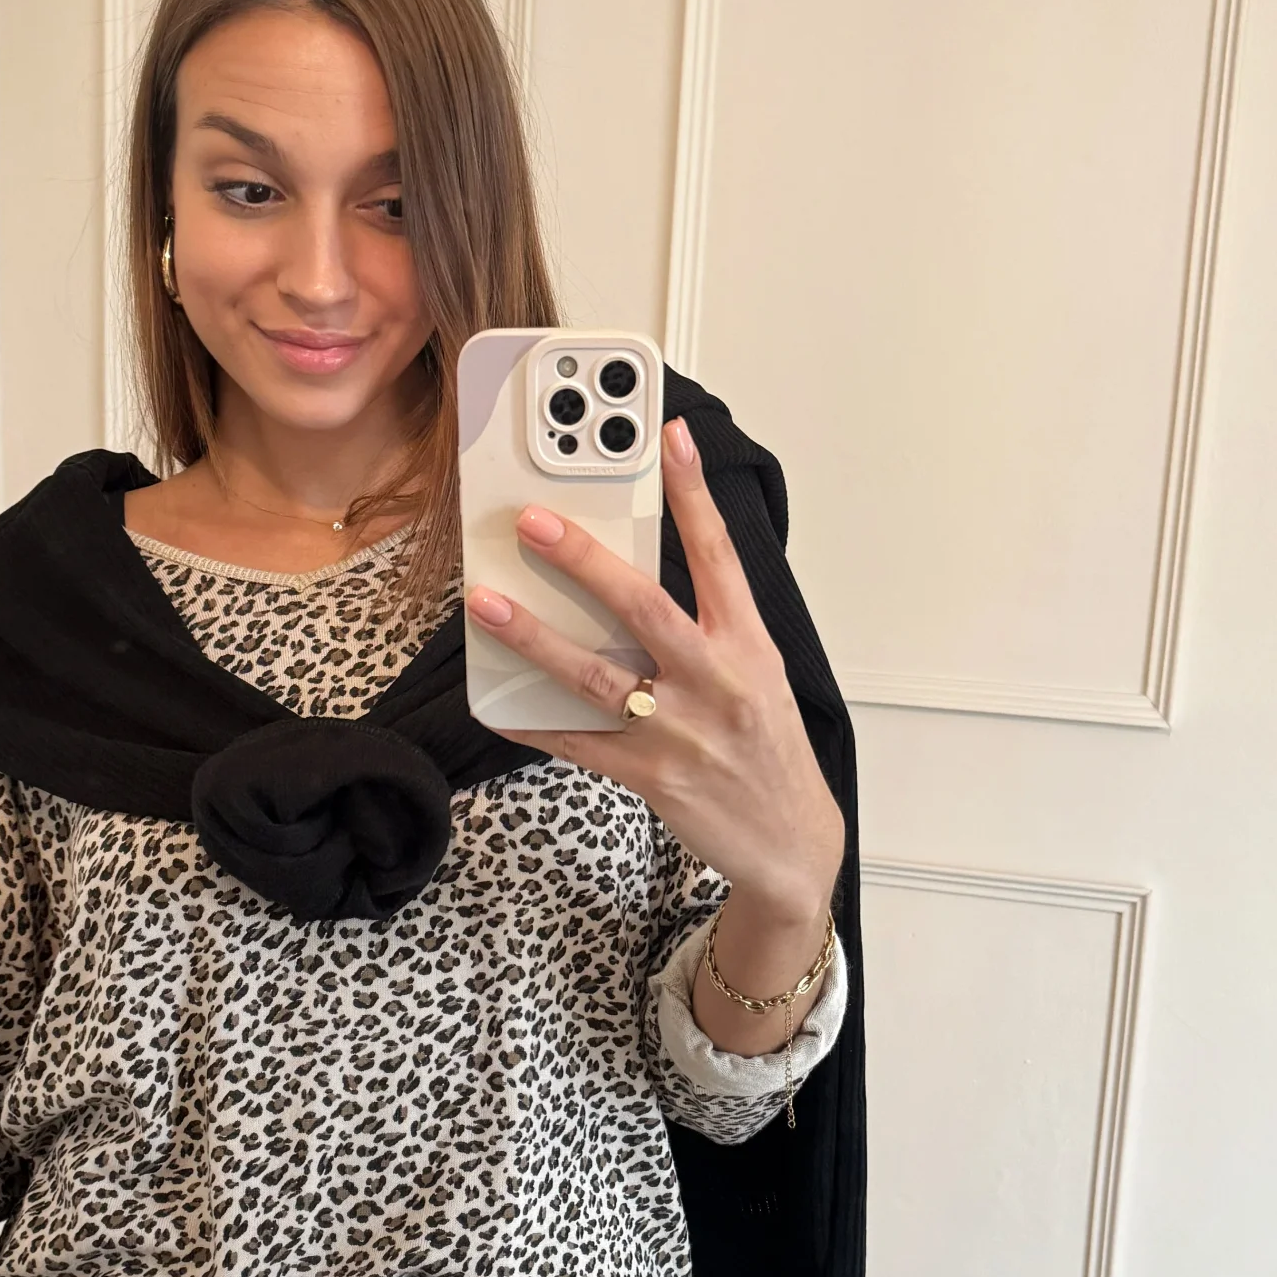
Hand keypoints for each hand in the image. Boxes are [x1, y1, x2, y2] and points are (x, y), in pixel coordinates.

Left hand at [464, 414, 844, 928]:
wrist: (790, 840)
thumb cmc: (765, 747)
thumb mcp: (755, 673)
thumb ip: (704, 624)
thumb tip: (626, 578)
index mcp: (747, 644)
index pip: (718, 554)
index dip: (693, 493)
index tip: (670, 436)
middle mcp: (716, 680)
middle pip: (644, 607)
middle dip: (584, 561)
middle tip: (534, 522)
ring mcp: (681, 730)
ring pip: (597, 675)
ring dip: (536, 637)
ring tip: (486, 605)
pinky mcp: (651, 776)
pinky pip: (577, 744)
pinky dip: (532, 722)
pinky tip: (493, 701)